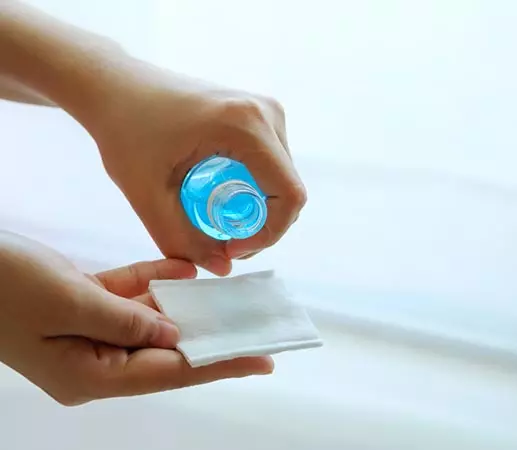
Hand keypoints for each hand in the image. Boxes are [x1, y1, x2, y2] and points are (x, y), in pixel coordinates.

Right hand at [0, 232, 272, 405]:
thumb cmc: (5, 287)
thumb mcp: (69, 303)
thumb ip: (127, 320)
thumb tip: (173, 336)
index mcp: (90, 376)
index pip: (171, 373)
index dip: (220, 364)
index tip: (261, 360)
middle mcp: (94, 361)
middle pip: (166, 351)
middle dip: (210, 336)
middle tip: (255, 326)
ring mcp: (86, 334)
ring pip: (149, 322)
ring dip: (183, 305)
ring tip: (227, 295)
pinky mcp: (80, 305)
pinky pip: (127, 297)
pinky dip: (152, 283)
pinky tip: (181, 270)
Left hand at [87, 64, 305, 275]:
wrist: (115, 86)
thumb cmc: (124, 130)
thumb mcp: (147, 194)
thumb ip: (182, 239)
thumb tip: (222, 268)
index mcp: (246, 126)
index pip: (289, 194)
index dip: (269, 234)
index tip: (230, 247)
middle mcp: (267, 113)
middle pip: (290, 189)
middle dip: (264, 227)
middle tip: (224, 243)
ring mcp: (267, 111)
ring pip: (284, 179)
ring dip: (261, 210)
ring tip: (221, 222)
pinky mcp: (260, 114)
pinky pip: (274, 164)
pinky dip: (257, 190)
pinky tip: (224, 198)